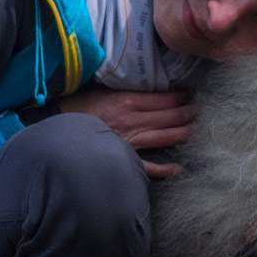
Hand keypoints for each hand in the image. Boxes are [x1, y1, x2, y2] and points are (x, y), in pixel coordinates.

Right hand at [57, 87, 193, 176]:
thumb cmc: (79, 106)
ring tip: (195, 128)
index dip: (181, 96)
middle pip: (170, 117)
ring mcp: (129, 141)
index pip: (165, 98)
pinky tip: (177, 168)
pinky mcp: (122, 156)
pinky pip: (147, 166)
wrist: (57, 124)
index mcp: (127, 101)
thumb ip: (127, 90)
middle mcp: (132, 121)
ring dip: (184, 132)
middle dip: (189, 112)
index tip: (190, 93)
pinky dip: (164, 169)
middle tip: (199, 109)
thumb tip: (152, 87)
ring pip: (165, 137)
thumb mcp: (104, 90)